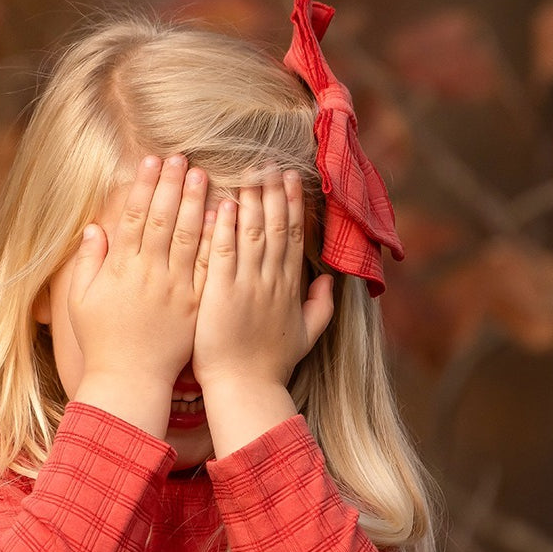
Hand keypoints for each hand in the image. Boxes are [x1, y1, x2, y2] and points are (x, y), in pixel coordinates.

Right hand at [66, 154, 209, 397]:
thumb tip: (94, 227)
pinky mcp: (195, 305)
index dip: (144, 187)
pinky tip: (223, 217)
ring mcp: (176, 289)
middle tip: (182, 157)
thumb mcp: (81, 301)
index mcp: (122, 270)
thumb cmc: (102, 341)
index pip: (135, 217)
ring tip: (203, 175)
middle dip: (172, 185)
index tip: (151, 161)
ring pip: (189, 237)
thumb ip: (87, 262)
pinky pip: (208, 268)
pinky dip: (215, 241)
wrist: (130, 380)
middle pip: (164, 220)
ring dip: (195, 203)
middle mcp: (150, 274)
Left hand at [192, 168, 334, 397]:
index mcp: (289, 288)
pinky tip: (223, 203)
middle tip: (271, 162)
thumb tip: (331, 281)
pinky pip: (224, 252)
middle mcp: (271, 282)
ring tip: (249, 171)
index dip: (293, 205)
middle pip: (275, 227)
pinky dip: (224, 227)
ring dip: (251, 200)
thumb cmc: (270, 367)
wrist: (246, 389)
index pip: (292, 237)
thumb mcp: (306, 336)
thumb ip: (321, 307)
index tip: (291, 179)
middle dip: (274, 192)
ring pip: (251, 233)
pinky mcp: (221, 293)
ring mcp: (247, 286)